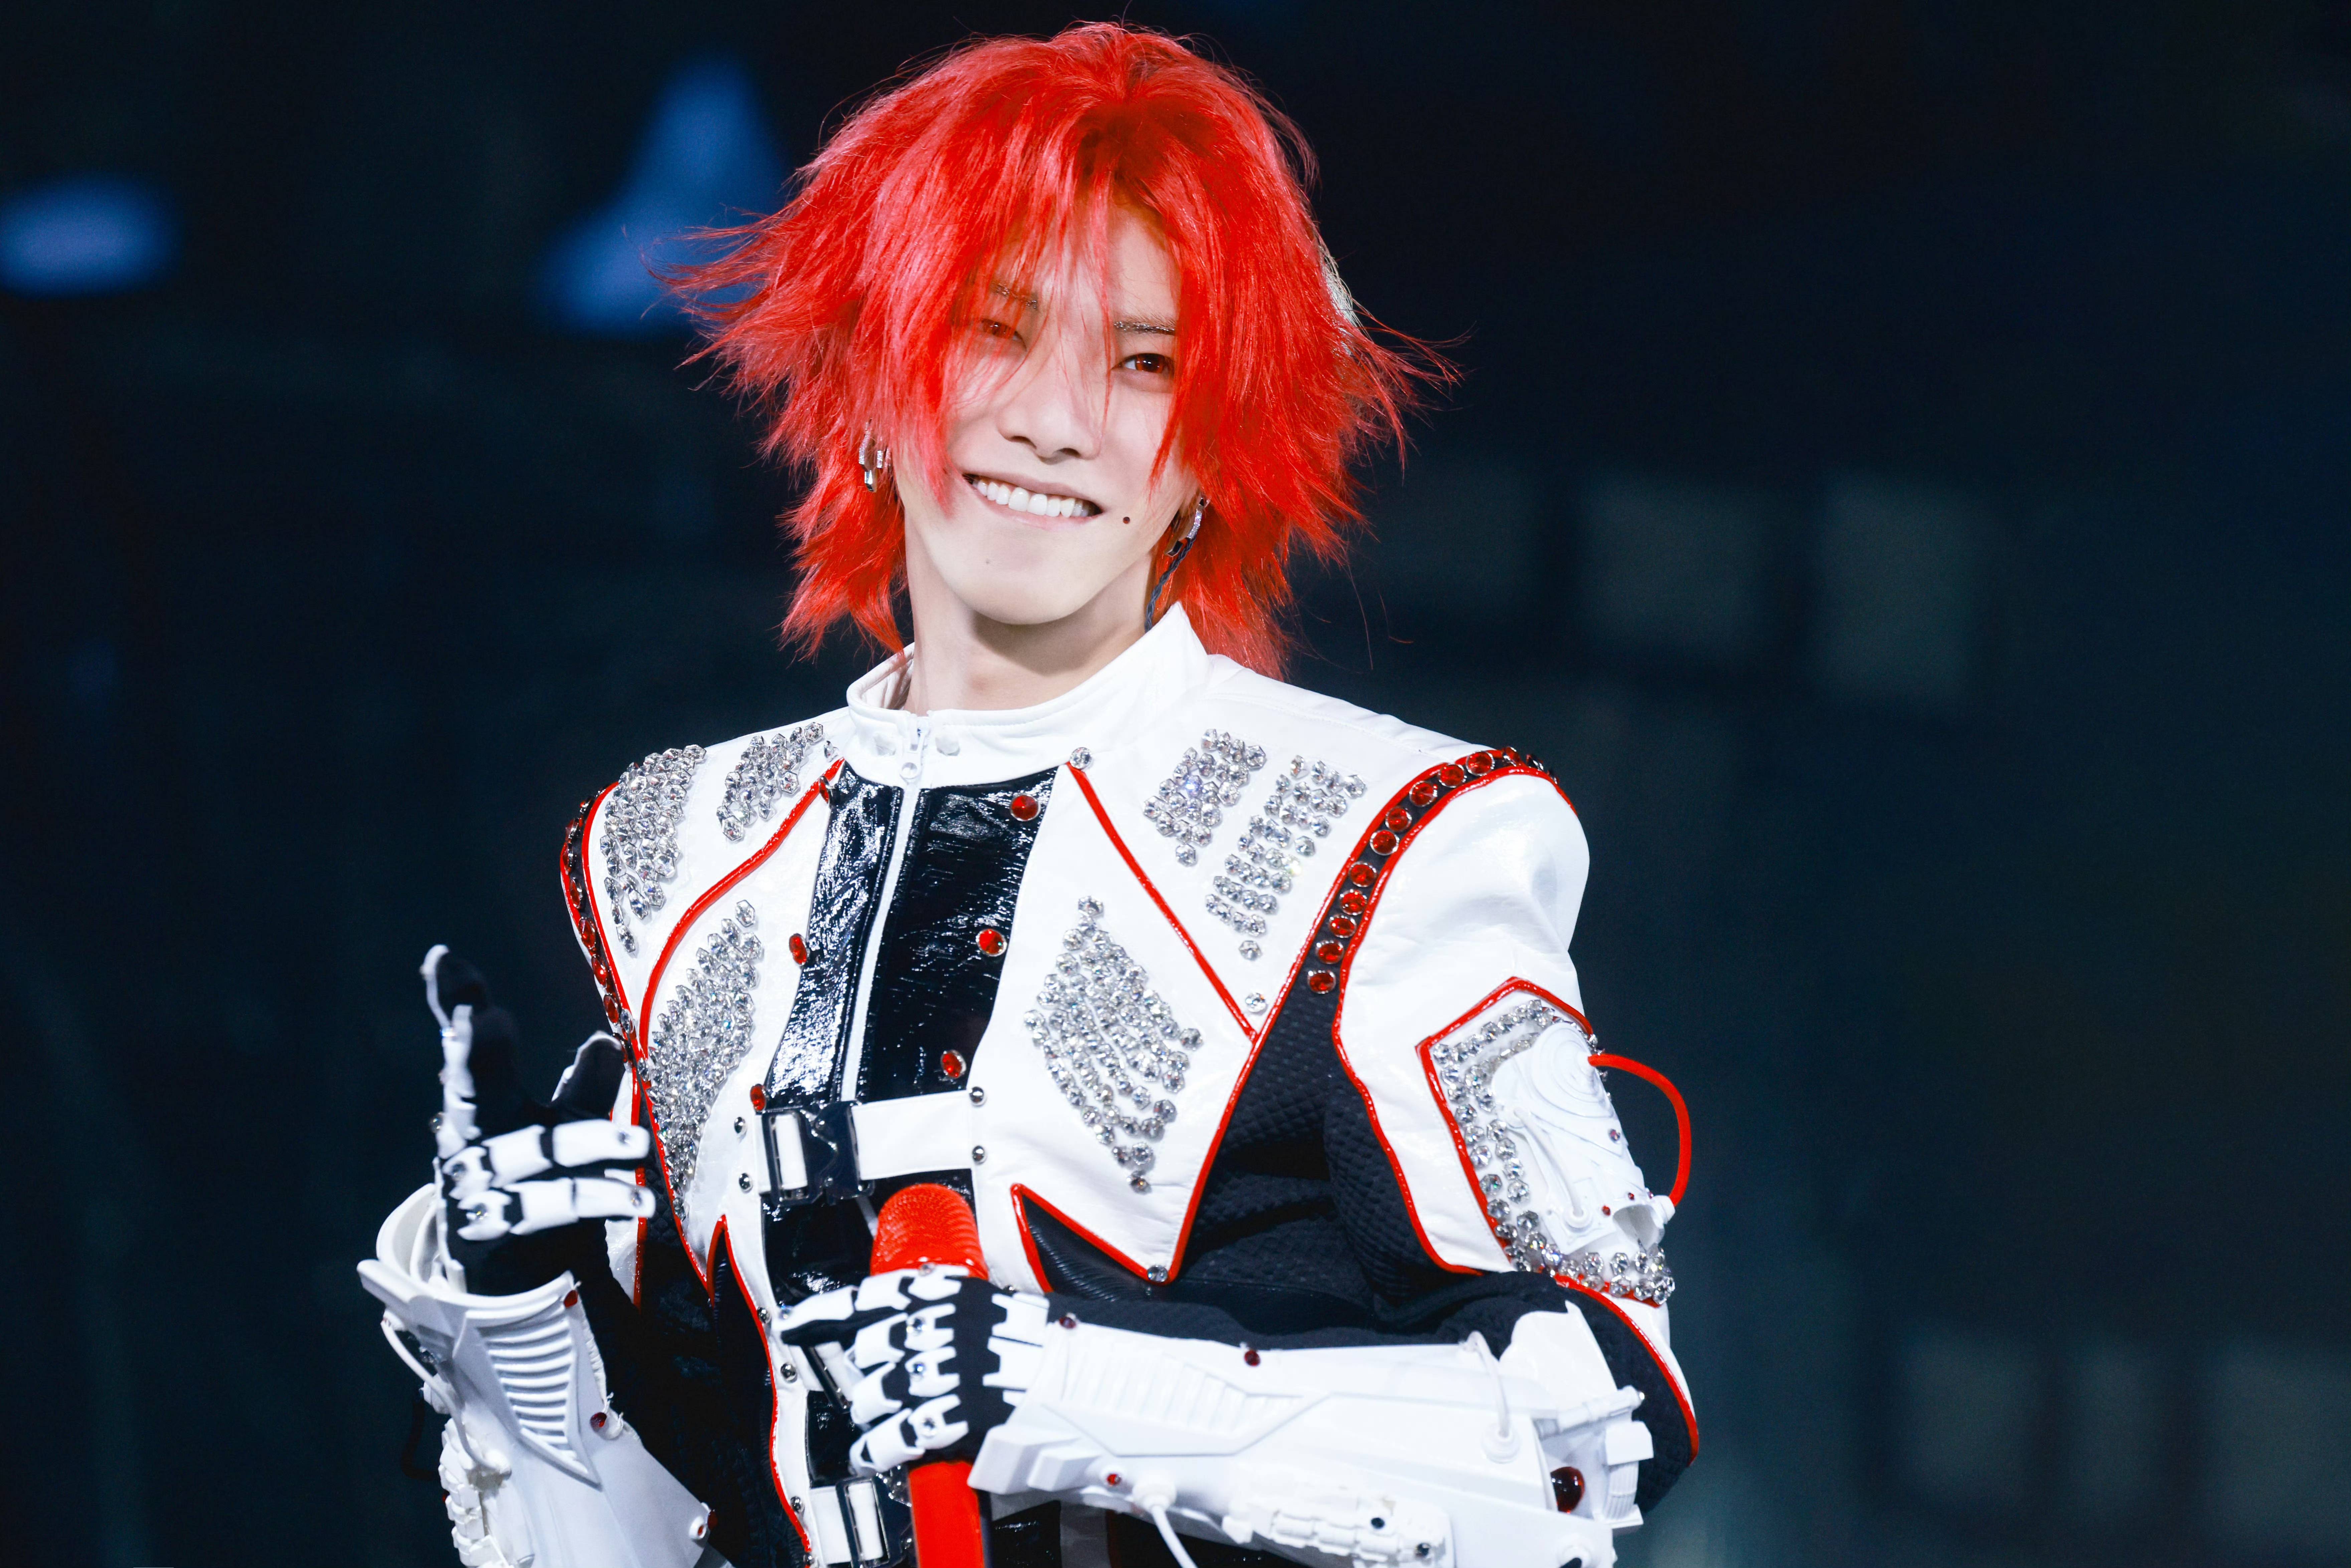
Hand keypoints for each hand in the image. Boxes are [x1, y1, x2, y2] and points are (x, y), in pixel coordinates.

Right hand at [425, 944, 655, 1293]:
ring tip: (640, 1144)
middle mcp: (468, 1137)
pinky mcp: (494, 1232)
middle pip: (470, 1086)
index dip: (453, 1002)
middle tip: (484, 1015)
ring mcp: (475, 1185)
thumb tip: (606, 1043)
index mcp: (480, 1102)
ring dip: (590, 1145)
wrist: (499, 1273)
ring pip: (533, 1152)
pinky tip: (639, 1200)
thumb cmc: (532, 1180)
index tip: (443, 958)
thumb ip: (581, 1088)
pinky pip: (550, 1209)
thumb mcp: (556, 1126)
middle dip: (476, 1049)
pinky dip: (598, 1202)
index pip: (466, 1045)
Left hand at [773, 1268, 1049, 1473]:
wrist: (1091, 1376)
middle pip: (870, 1351)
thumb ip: (949, 1312)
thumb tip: (910, 1324)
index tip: (794, 1321)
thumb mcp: (995, 1308)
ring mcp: (949, 1370)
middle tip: (868, 1389)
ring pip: (877, 1393)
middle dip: (864, 1374)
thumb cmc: (1049, 1344)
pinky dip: (877, 1449)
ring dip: (871, 1413)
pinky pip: (897, 1434)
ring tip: (876, 1423)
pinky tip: (872, 1455)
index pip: (872, 1296)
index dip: (825, 1311)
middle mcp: (943, 1327)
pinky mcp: (956, 1414)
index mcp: (951, 1293)